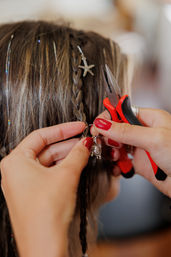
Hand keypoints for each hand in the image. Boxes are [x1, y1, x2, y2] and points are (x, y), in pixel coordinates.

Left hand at [0, 122, 92, 256]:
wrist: (45, 246)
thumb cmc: (45, 213)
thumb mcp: (66, 175)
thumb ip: (77, 154)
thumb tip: (85, 143)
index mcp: (15, 161)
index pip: (41, 135)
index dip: (63, 129)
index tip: (78, 126)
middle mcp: (16, 171)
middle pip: (45, 148)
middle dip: (68, 144)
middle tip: (86, 141)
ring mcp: (24, 182)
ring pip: (49, 161)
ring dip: (68, 156)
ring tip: (85, 151)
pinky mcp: (33, 192)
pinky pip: (49, 173)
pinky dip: (63, 168)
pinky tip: (78, 164)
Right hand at [92, 109, 170, 197]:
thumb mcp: (153, 139)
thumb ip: (126, 131)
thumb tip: (104, 123)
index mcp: (149, 119)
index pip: (122, 112)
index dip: (108, 118)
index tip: (97, 126)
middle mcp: (143, 132)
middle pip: (116, 129)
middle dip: (107, 136)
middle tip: (101, 143)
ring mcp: (140, 147)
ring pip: (116, 145)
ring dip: (111, 151)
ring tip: (114, 157)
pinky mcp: (139, 163)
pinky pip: (121, 160)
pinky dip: (116, 164)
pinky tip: (118, 167)